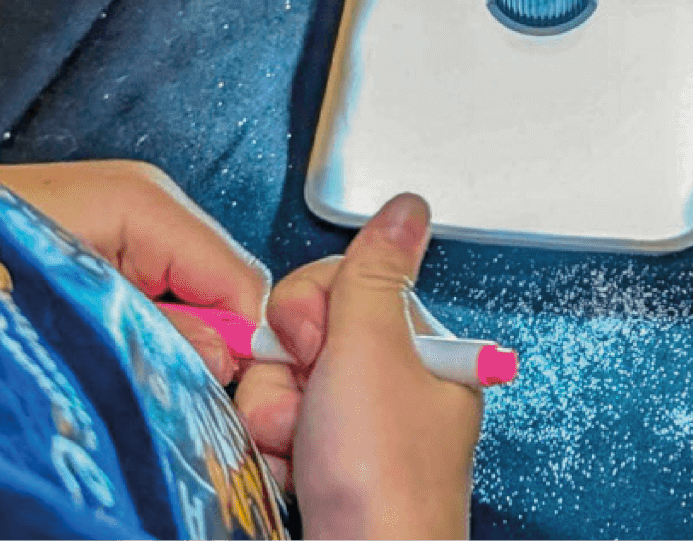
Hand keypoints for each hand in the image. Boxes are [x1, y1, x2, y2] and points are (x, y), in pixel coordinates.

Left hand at [0, 160, 267, 384]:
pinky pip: (157, 295)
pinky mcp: (102, 243)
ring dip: (177, 347)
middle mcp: (145, 201)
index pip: (245, 284)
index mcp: (146, 203)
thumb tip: (224, 363)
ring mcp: (124, 220)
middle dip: (213, 349)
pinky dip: (147, 335)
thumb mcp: (74, 312)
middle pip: (225, 290)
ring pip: (194, 298)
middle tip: (177, 400)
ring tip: (132, 380)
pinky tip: (113, 358)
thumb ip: (158, 337)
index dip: (246, 351)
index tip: (225, 404)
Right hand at [233, 194, 481, 538]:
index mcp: (421, 349)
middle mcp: (391, 387)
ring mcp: (356, 432)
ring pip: (277, 384)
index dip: (313, 311)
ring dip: (274, 417)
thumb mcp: (374, 354)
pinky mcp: (324, 469)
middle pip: (302, 334)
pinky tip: (293, 476)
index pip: (343, 284)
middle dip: (288, 371)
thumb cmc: (386, 484)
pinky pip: (270, 432)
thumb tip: (404, 209)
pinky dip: (270, 454)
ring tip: (304, 452)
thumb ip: (374, 275)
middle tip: (314, 406)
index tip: (322, 345)